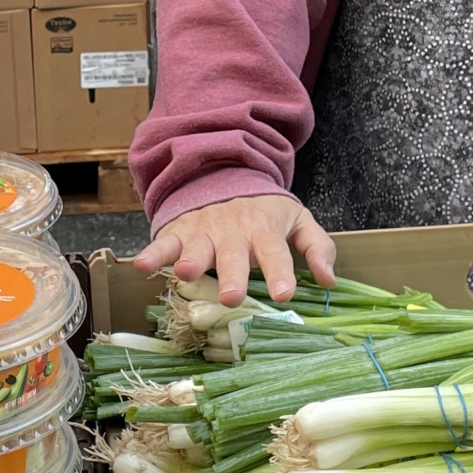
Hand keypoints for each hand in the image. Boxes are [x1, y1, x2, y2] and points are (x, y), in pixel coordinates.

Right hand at [133, 191, 336, 307]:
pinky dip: (153, 253)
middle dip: (232, 275)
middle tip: (232, 297)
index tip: (285, 294)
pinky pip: (164, 243)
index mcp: (265, 230)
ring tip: (187, 274)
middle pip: (233, 255)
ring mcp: (203, 231)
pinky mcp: (178, 231)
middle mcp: (233, 232)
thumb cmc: (264, 211)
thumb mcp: (297, 221)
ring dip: (191, 261)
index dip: (281, 273)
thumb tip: (330, 281)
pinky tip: (142, 265)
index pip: (275, 253)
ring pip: (196, 248)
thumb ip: (317, 247)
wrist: (223, 175)